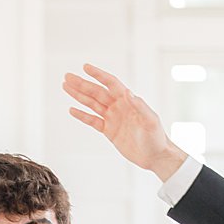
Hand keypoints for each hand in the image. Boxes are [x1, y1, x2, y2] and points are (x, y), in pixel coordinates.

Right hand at [62, 64, 186, 180]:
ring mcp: (113, 118)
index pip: (110, 84)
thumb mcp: (150, 121)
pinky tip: (72, 110)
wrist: (155, 156)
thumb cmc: (156, 138)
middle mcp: (119, 107)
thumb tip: (128, 92)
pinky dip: (82, 115)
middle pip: (96, 92)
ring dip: (79, 96)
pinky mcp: (109, 131)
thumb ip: (140, 106)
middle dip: (82, 84)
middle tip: (67, 77)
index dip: (98, 75)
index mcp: (128, 101)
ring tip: (66, 87)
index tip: (85, 67)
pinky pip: (92, 121)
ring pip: (92, 104)